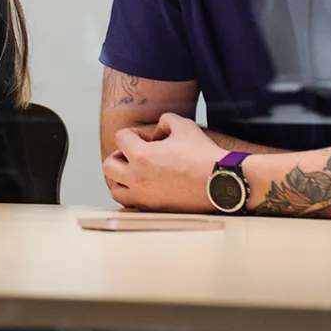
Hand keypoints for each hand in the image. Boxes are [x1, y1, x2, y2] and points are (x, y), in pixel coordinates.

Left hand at [102, 112, 218, 211]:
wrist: (222, 182)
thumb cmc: (203, 155)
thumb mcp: (184, 126)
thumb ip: (165, 121)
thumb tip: (158, 130)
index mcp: (141, 156)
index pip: (120, 138)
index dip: (135, 134)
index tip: (151, 138)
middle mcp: (137, 178)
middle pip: (109, 165)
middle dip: (120, 156)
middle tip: (137, 155)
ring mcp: (144, 197)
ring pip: (115, 189)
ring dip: (121, 178)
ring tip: (137, 172)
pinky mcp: (153, 209)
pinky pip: (130, 203)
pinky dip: (133, 194)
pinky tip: (147, 186)